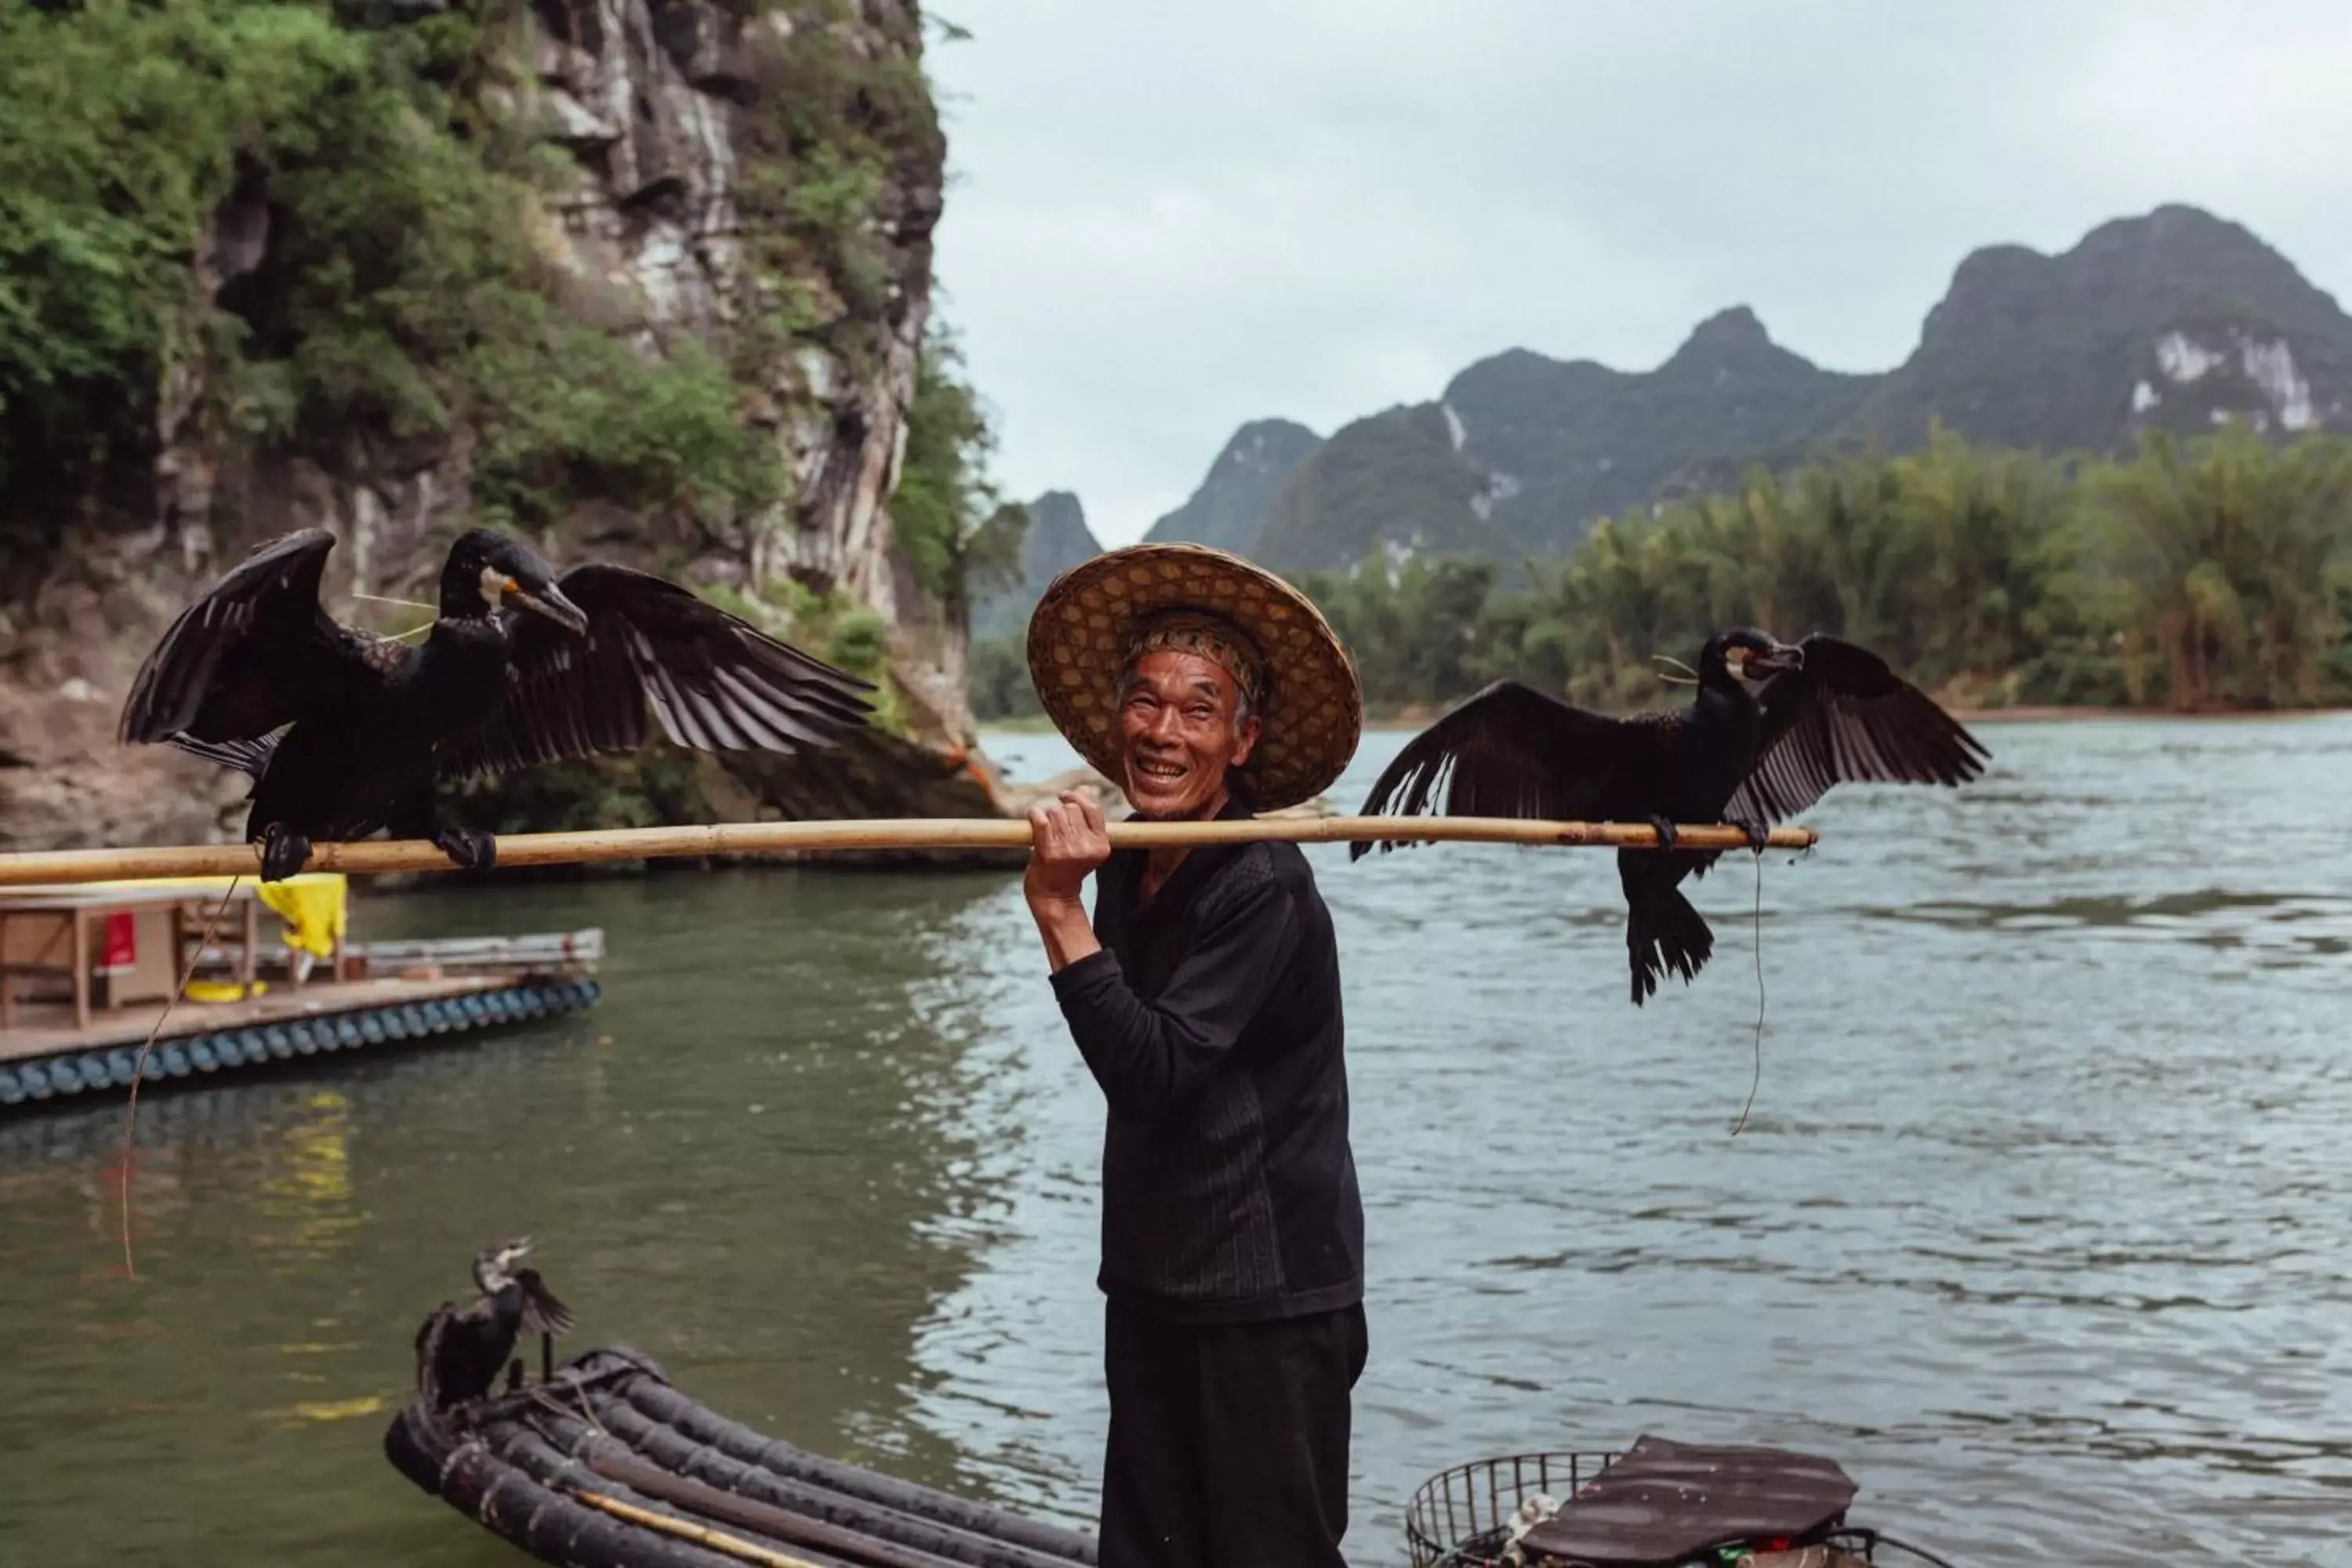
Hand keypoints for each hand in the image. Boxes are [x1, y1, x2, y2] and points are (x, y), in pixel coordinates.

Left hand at [1025, 789, 1110, 908]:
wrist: (1053, 896)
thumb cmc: (1066, 867)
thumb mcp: (1085, 844)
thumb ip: (1086, 818)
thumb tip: (1084, 788)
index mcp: (1102, 845)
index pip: (1093, 809)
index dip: (1078, 797)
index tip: (1064, 795)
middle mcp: (1087, 848)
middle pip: (1070, 809)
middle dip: (1058, 811)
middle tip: (1052, 826)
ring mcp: (1068, 850)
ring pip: (1055, 813)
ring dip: (1045, 815)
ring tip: (1044, 830)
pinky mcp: (1049, 853)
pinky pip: (1041, 820)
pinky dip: (1034, 814)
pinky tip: (1032, 817)